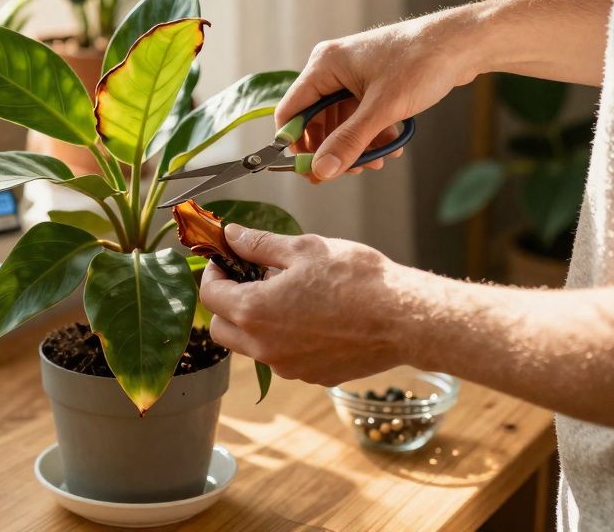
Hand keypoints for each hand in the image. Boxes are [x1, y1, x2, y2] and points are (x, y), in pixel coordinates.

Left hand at [200, 223, 410, 386]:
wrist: (403, 318)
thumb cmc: (355, 278)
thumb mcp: (304, 248)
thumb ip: (259, 244)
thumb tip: (232, 236)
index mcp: (255, 312)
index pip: (210, 296)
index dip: (213, 273)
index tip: (225, 260)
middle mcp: (264, 347)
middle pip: (221, 328)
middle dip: (226, 303)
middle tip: (248, 278)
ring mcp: (288, 367)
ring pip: (251, 347)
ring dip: (255, 322)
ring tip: (285, 294)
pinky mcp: (312, 376)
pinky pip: (283, 358)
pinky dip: (284, 338)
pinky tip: (311, 316)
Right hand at [277, 10, 480, 180]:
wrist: (463, 43)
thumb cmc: (421, 62)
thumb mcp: (383, 109)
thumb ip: (349, 141)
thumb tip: (323, 170)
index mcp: (325, 65)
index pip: (291, 111)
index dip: (295, 144)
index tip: (309, 171)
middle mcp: (333, 68)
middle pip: (315, 120)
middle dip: (331, 148)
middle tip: (346, 172)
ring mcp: (353, 75)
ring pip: (340, 121)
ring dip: (354, 144)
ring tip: (376, 161)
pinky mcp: (372, 82)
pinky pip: (359, 115)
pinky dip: (370, 133)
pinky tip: (389, 146)